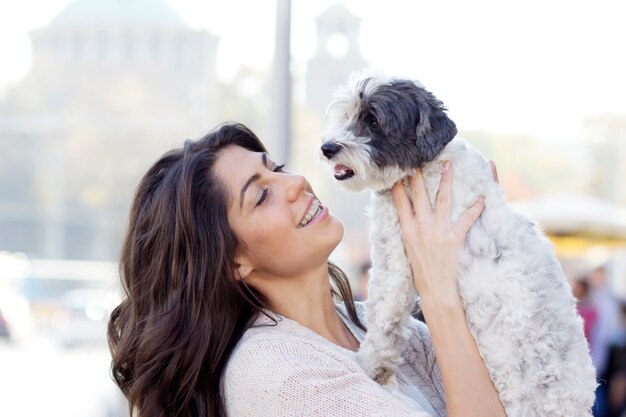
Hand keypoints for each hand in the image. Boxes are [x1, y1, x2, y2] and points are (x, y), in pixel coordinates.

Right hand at [391, 160, 496, 301]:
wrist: (435, 291)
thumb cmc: (421, 271)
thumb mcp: (408, 248)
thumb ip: (408, 229)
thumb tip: (407, 213)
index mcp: (407, 230)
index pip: (399, 201)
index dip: (399, 184)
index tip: (399, 170)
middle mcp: (420, 227)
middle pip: (419, 195)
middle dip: (419, 175)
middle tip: (420, 159)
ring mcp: (437, 232)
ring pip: (442, 200)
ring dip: (446, 181)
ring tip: (449, 165)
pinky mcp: (453, 239)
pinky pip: (466, 220)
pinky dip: (475, 209)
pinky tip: (482, 198)